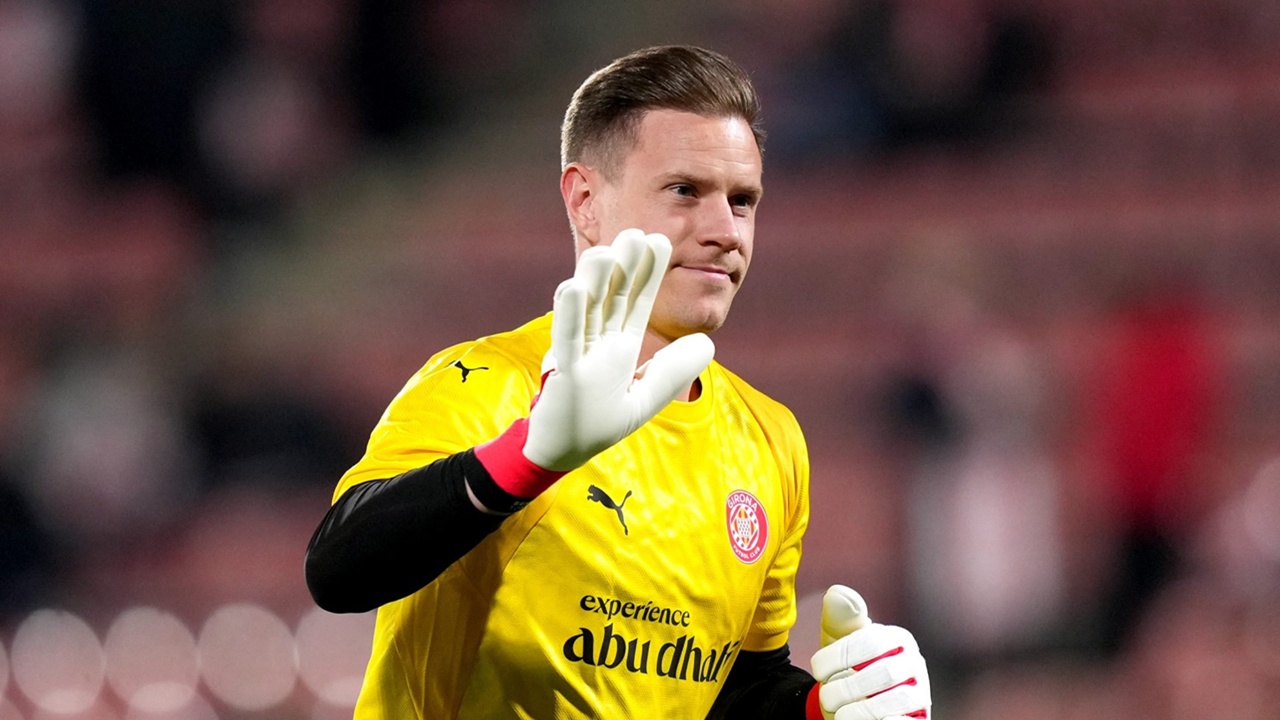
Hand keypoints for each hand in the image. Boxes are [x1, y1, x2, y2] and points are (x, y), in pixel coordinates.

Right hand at [523, 228, 714, 470]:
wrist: (561, 451)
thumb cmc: (599, 422)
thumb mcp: (644, 397)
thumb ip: (673, 371)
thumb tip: (708, 343)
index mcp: (619, 345)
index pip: (635, 301)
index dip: (647, 272)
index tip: (657, 240)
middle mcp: (599, 342)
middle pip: (612, 297)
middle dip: (623, 266)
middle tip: (634, 231)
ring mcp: (579, 353)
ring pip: (587, 310)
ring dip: (595, 281)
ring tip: (606, 250)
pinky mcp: (563, 372)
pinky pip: (567, 338)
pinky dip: (570, 314)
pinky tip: (574, 287)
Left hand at [809, 586, 930, 719]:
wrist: (852, 704)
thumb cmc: (847, 666)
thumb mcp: (838, 641)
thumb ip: (838, 618)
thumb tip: (838, 592)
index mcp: (897, 639)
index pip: (871, 641)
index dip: (838, 656)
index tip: (817, 671)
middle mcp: (914, 664)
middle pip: (884, 673)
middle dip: (847, 687)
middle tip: (826, 696)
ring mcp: (920, 695)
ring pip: (896, 701)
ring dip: (859, 710)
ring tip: (838, 713)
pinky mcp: (918, 719)